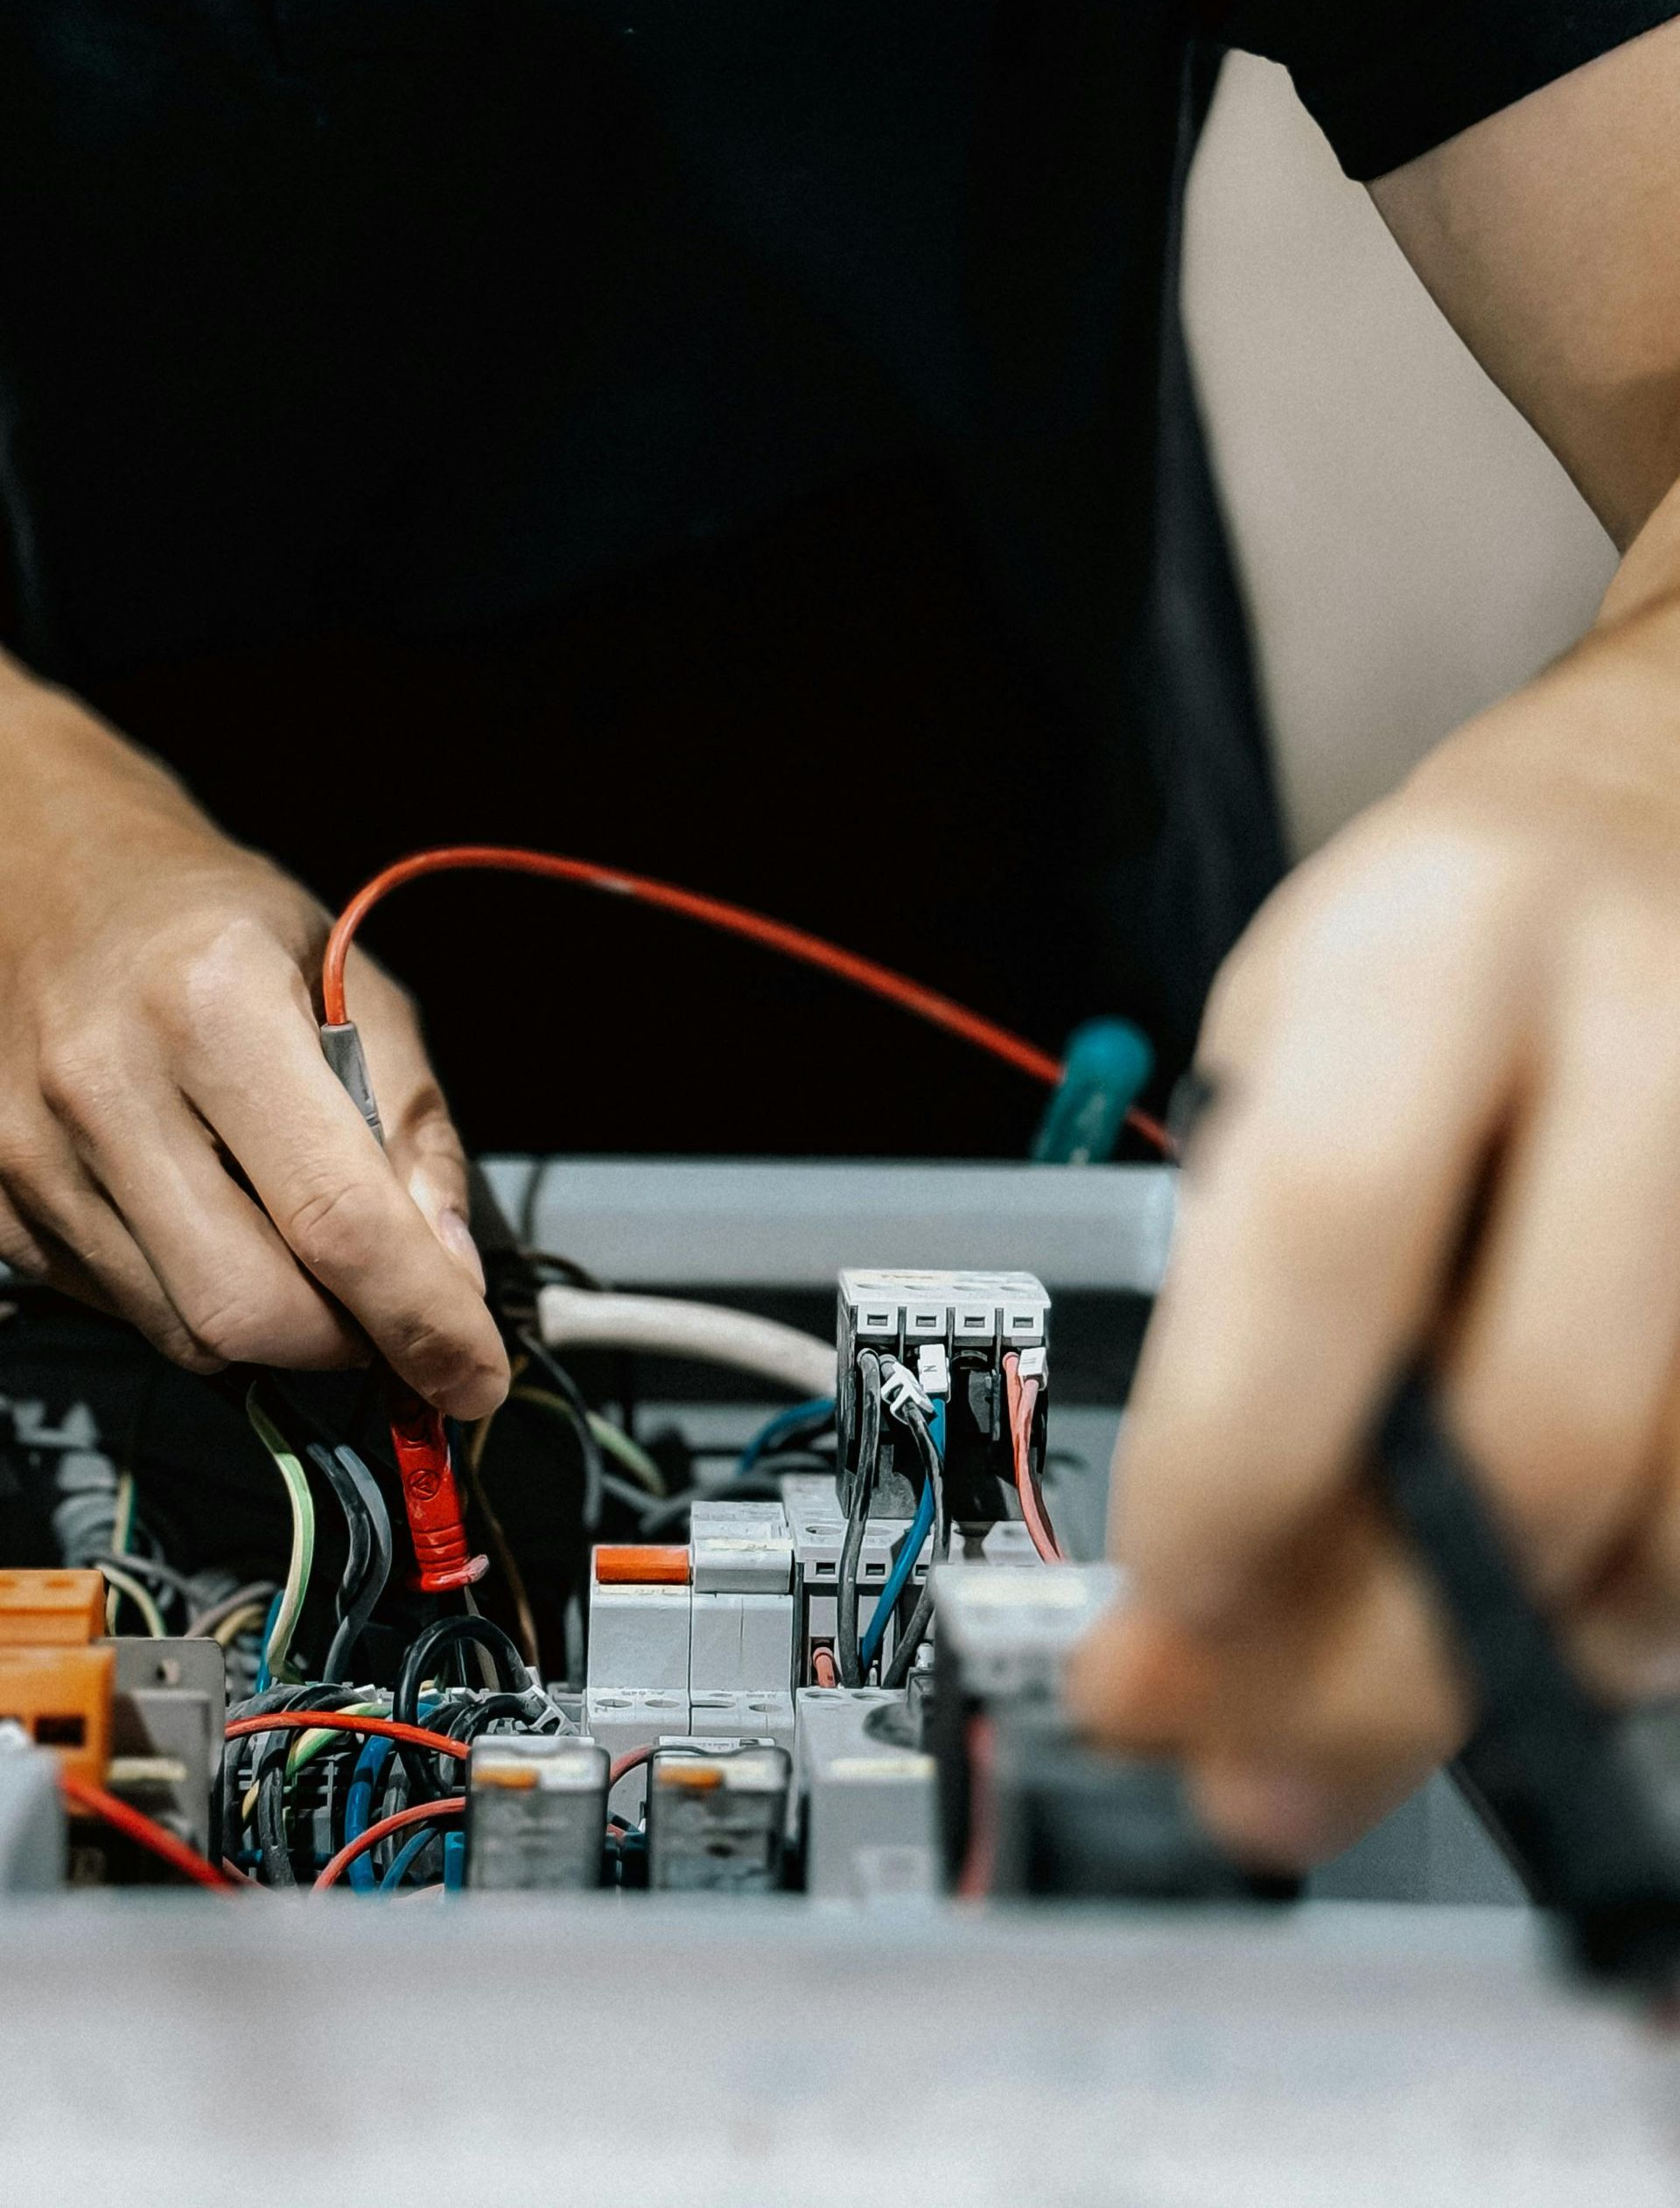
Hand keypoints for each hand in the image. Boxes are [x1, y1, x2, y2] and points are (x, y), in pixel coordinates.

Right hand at [0, 653, 507, 1416]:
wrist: (46, 877)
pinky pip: (128, 1310)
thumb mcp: (355, 984)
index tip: (477, 1376)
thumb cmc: (218, 927)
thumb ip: (414, 1127)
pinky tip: (218, 1221)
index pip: (340, 1220)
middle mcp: (107, 1083)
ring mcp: (33, 1151)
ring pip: (187, 1332)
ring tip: (307, 1251)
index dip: (424, 1320)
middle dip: (348, 1342)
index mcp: (214, 1007)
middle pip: (251, 1307)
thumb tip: (452, 1274)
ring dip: (277, 1330)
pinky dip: (199, 1300)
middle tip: (394, 1313)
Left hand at [1069, 592, 1679, 1865]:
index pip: (1323, 1230)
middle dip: (1375, 1664)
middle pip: (1538, 1423)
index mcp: (1431, 947)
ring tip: (1405, 1681)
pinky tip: (1554, 1606)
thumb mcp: (1283, 1061)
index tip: (1153, 1631)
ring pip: (1677, 1512)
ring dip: (1526, 1669)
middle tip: (1257, 1777)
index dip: (1237, 1463)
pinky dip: (1641, 1611)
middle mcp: (1643, 1028)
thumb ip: (1244, 1320)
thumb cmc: (1439, 957)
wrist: (1661, 811)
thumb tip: (1196, 1637)